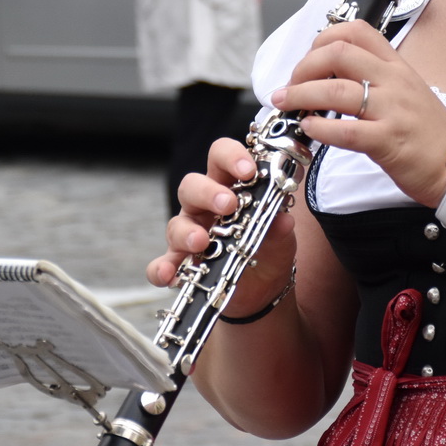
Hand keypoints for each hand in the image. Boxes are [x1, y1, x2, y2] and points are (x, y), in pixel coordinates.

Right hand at [148, 137, 297, 316]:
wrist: (264, 288)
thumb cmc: (268, 249)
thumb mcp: (280, 238)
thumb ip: (280, 227)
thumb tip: (283, 220)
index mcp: (228, 187)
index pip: (221, 157)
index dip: (231, 157)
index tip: (247, 171)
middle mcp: (204, 206)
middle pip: (192, 185)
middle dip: (207, 193)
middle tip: (227, 205)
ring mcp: (190, 234)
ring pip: (176, 223)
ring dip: (187, 232)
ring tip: (201, 242)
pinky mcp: (182, 263)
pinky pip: (163, 264)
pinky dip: (162, 268)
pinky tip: (168, 274)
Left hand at [269, 21, 445, 207]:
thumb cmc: (431, 134)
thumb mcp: (407, 92)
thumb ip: (375, 79)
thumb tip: (332, 76)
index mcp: (397, 67)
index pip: (356, 31)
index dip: (322, 39)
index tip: (308, 59)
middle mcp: (394, 82)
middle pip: (337, 54)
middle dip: (303, 67)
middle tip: (291, 85)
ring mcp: (392, 110)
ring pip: (335, 90)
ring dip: (301, 95)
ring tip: (286, 104)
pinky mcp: (389, 142)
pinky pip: (346, 131)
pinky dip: (319, 128)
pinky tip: (309, 129)